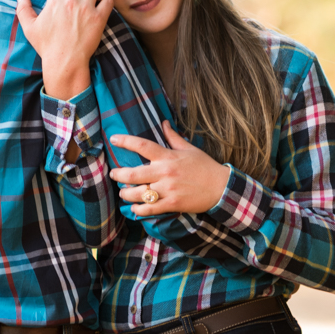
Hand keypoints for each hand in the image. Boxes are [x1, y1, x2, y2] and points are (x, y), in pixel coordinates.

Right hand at [16, 0, 112, 98]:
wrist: (65, 61)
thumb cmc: (47, 46)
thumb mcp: (30, 28)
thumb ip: (23, 9)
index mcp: (54, 1)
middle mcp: (71, 1)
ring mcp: (86, 8)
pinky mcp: (99, 18)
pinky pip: (108, 0)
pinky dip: (106, 2)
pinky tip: (102, 8)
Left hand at [110, 121, 230, 215]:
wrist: (221, 187)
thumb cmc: (205, 167)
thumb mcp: (190, 149)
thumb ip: (173, 137)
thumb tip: (164, 123)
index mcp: (168, 156)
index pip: (142, 145)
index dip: (125, 141)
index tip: (114, 139)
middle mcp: (165, 172)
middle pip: (133, 174)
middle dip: (118, 174)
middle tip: (113, 174)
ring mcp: (168, 189)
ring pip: (138, 193)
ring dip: (126, 194)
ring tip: (123, 192)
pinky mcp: (172, 204)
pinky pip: (149, 209)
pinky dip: (138, 210)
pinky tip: (135, 208)